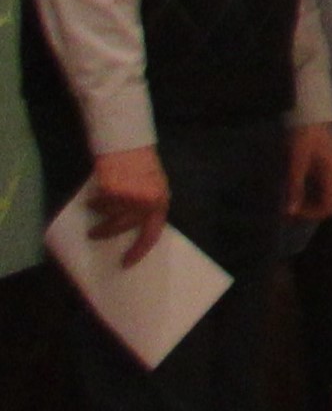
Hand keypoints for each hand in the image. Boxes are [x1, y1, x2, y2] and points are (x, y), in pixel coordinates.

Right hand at [81, 147, 168, 265]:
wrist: (130, 146)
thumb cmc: (144, 167)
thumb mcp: (156, 188)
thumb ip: (149, 206)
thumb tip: (137, 226)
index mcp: (160, 204)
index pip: (151, 235)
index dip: (139, 251)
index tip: (126, 263)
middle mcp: (145, 204)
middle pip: (121, 227)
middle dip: (104, 233)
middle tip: (93, 235)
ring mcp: (128, 198)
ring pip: (107, 215)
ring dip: (99, 212)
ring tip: (94, 205)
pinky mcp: (112, 192)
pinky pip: (99, 204)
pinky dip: (94, 202)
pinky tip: (94, 196)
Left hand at [283, 123, 331, 222]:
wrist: (311, 112)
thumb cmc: (304, 137)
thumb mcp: (296, 163)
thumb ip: (295, 188)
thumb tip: (290, 212)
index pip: (328, 207)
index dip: (310, 214)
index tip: (291, 210)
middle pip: (327, 202)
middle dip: (307, 208)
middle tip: (286, 205)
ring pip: (324, 194)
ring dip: (307, 199)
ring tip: (289, 196)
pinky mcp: (328, 164)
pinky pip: (321, 185)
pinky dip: (308, 190)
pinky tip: (295, 184)